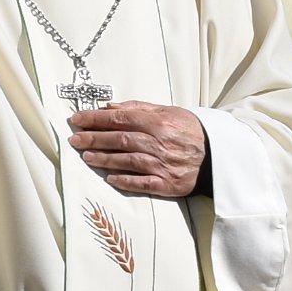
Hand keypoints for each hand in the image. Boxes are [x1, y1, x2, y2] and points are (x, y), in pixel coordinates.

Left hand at [68, 101, 207, 198]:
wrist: (216, 155)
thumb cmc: (190, 131)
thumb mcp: (169, 111)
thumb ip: (138, 108)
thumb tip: (109, 106)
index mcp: (159, 122)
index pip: (120, 118)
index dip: (96, 119)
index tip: (78, 119)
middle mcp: (159, 143)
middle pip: (120, 139)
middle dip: (93, 138)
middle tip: (75, 139)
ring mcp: (163, 164)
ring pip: (127, 161)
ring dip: (104, 159)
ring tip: (86, 157)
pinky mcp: (167, 184)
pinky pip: (142, 183)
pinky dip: (125, 181)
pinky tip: (110, 179)